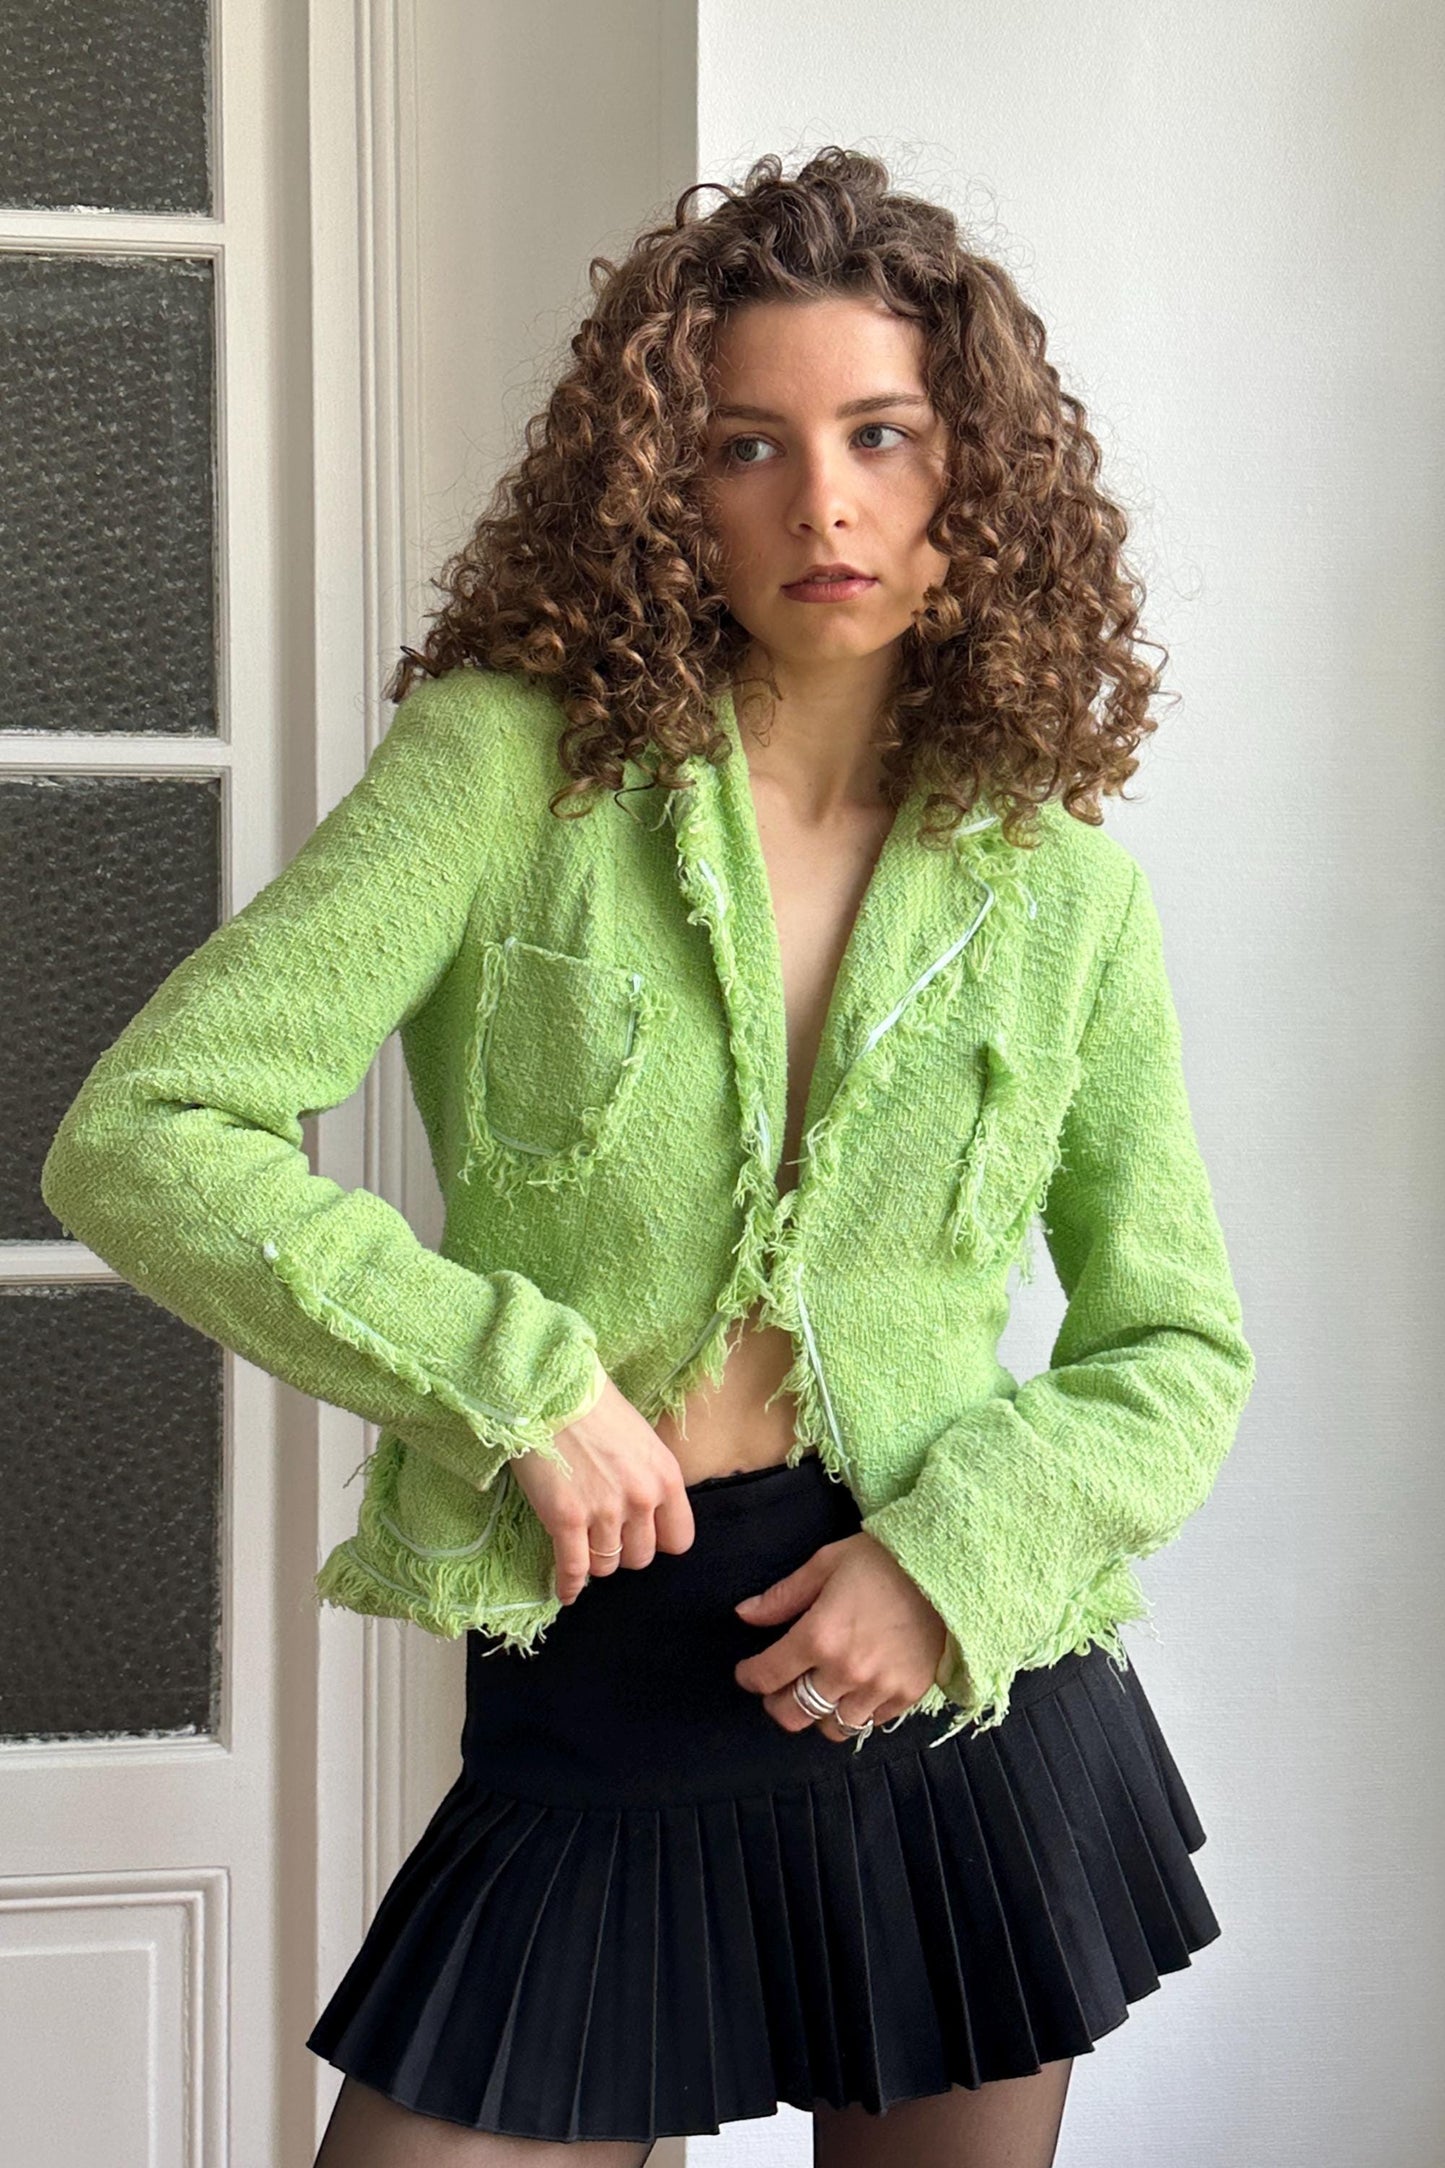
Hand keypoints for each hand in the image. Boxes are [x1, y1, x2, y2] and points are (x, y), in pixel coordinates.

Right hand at [509, 1369, 694, 1602]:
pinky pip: (573, 1570)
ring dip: (594, 1560)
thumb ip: (649, 1478)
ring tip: (581, 1546)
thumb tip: (645, 1513)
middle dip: (624, 1551)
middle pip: (641, 1557)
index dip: (659, 1541)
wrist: (549, 1391)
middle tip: (605, 1536)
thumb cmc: (594, 1407)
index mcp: (665, 1477)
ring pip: (606, 1566)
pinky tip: (564, 1592)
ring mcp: (603, 1512)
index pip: (679, 1539)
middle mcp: (641, 1499)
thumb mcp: (641, 1439)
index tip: (641, 1536)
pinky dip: (567, 1586)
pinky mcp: (565, 1520)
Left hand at [732, 1530, 948, 1740]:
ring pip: (831, 1727)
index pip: (766, 1675)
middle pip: (793, 1714)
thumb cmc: (883, 1561)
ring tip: (818, 1691)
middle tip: (779, 1687)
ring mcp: (878, 1689)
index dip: (749, 1677)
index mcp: (819, 1636)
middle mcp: (845, 1670)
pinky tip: (853, 1691)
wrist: (947, 1570)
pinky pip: (868, 1724)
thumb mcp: (825, 1564)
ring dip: (817, 1713)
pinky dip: (855, 1713)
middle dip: (776, 1703)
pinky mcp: (905, 1697)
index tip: (748, 1673)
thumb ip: (783, 1596)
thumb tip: (744, 1614)